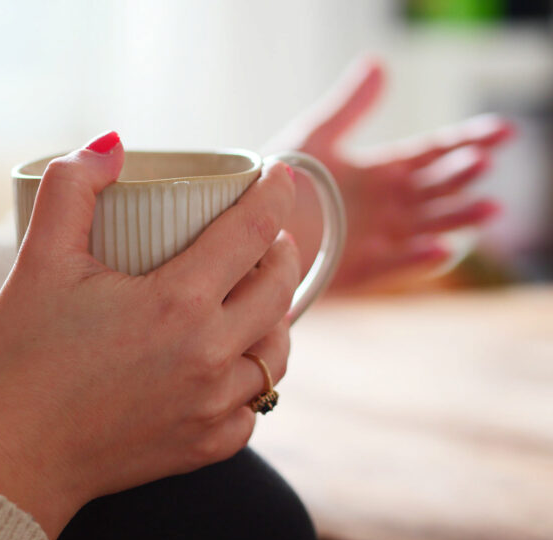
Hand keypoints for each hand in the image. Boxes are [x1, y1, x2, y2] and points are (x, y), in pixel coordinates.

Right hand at [0, 132, 299, 539]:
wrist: (20, 454)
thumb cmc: (27, 357)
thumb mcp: (38, 262)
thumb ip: (70, 189)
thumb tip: (110, 145)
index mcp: (177, 303)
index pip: (251, 230)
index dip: (273, 194)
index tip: (278, 176)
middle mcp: (210, 355)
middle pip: (279, 288)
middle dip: (281, 251)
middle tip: (265, 237)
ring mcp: (214, 406)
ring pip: (277, 350)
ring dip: (275, 315)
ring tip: (255, 299)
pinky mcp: (207, 445)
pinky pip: (255, 405)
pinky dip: (251, 378)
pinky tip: (231, 366)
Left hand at [262, 57, 512, 290]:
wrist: (242, 220)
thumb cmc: (278, 178)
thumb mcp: (315, 137)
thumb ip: (349, 108)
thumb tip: (380, 63)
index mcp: (380, 173)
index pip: (431, 155)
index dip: (466, 142)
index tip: (501, 132)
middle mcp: (383, 208)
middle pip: (433, 192)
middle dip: (460, 179)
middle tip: (481, 165)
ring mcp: (372, 240)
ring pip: (423, 229)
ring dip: (454, 220)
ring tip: (485, 209)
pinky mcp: (353, 272)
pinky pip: (388, 267)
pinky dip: (414, 261)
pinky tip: (441, 249)